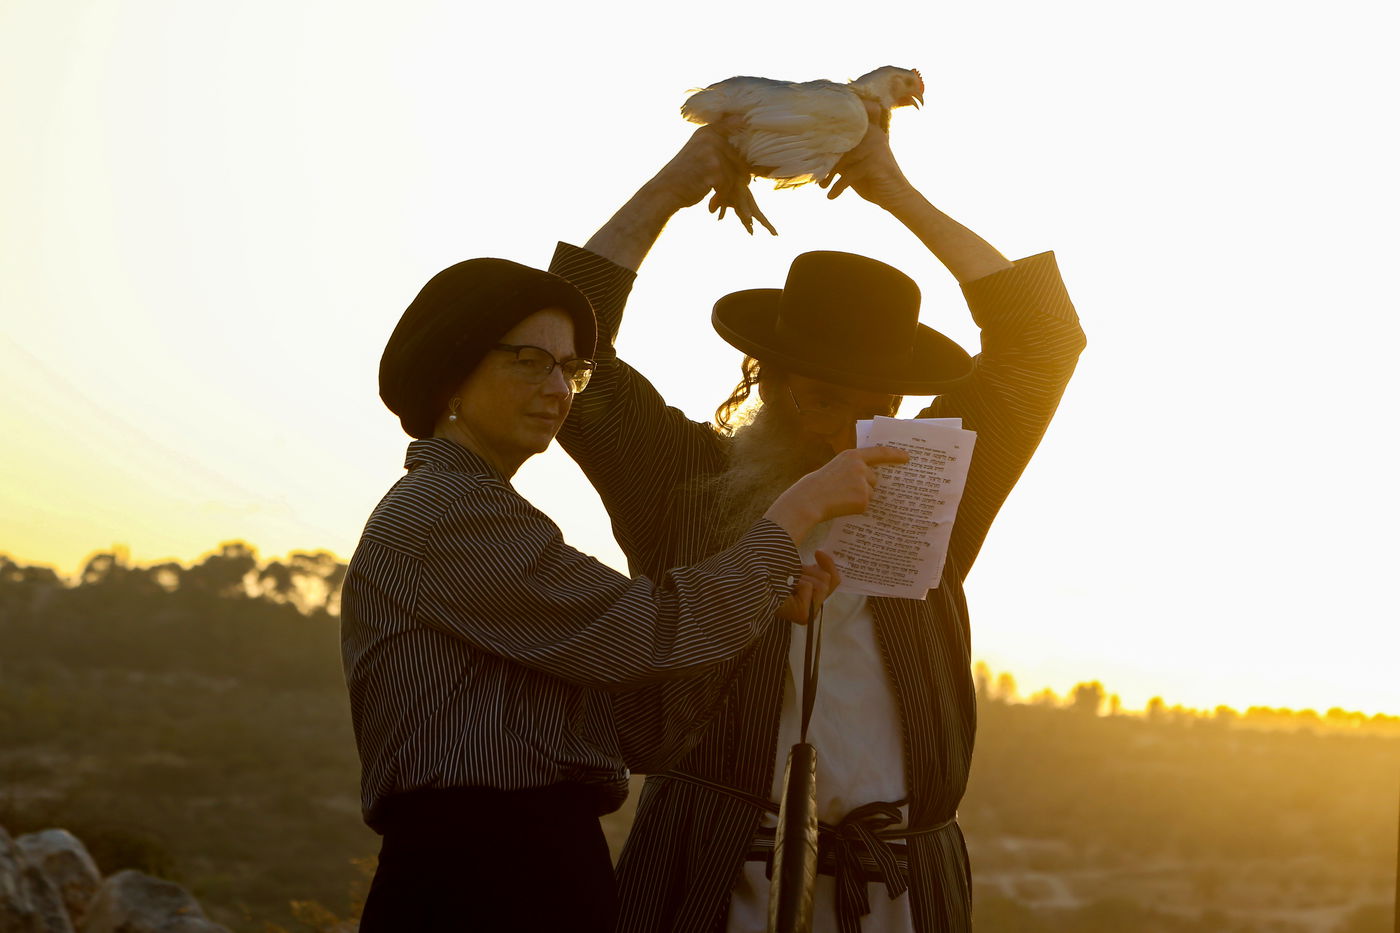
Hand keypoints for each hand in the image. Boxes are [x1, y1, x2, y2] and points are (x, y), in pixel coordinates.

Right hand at [648, 126, 776, 235]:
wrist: (664, 192)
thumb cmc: (684, 178)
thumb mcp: (699, 154)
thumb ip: (719, 150)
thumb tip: (752, 163)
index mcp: (708, 131)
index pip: (735, 122)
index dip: (745, 125)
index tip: (750, 131)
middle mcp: (710, 137)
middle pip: (739, 159)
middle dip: (738, 178)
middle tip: (729, 192)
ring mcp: (712, 151)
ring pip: (736, 174)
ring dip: (729, 191)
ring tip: (717, 200)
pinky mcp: (714, 167)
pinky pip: (729, 184)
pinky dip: (722, 198)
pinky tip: (711, 207)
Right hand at [763, 445, 909, 543]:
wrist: (808, 500)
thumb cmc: (820, 485)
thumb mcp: (837, 468)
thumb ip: (854, 468)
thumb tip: (875, 478)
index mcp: (852, 455)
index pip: (880, 452)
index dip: (895, 455)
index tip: (907, 457)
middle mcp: (860, 467)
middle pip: (874, 478)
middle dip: (865, 485)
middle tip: (846, 490)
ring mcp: (862, 483)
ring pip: (871, 492)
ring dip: (861, 497)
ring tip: (840, 497)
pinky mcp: (863, 499)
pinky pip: (867, 505)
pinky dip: (857, 507)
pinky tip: (843, 505)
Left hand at [775, 550, 841, 624]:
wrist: (752, 584)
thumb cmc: (771, 574)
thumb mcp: (796, 566)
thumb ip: (813, 563)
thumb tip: (822, 547)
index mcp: (812, 596)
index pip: (834, 580)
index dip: (829, 564)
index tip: (817, 551)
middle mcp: (813, 608)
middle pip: (828, 580)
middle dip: (809, 571)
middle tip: (793, 573)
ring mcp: (809, 614)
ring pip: (822, 584)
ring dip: (802, 577)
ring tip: (788, 582)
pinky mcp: (803, 615)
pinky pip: (809, 587)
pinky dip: (798, 583)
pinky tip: (786, 589)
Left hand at [819, 120, 917, 209]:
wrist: (896, 197)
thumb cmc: (871, 180)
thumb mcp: (852, 165)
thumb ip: (840, 154)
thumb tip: (813, 151)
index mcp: (868, 130)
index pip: (845, 123)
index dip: (828, 128)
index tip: (811, 142)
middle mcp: (873, 134)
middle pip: (840, 140)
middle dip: (824, 156)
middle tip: (814, 171)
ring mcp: (875, 147)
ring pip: (842, 157)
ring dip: (829, 173)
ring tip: (821, 185)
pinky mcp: (875, 163)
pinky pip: (849, 174)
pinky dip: (838, 186)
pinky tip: (831, 196)